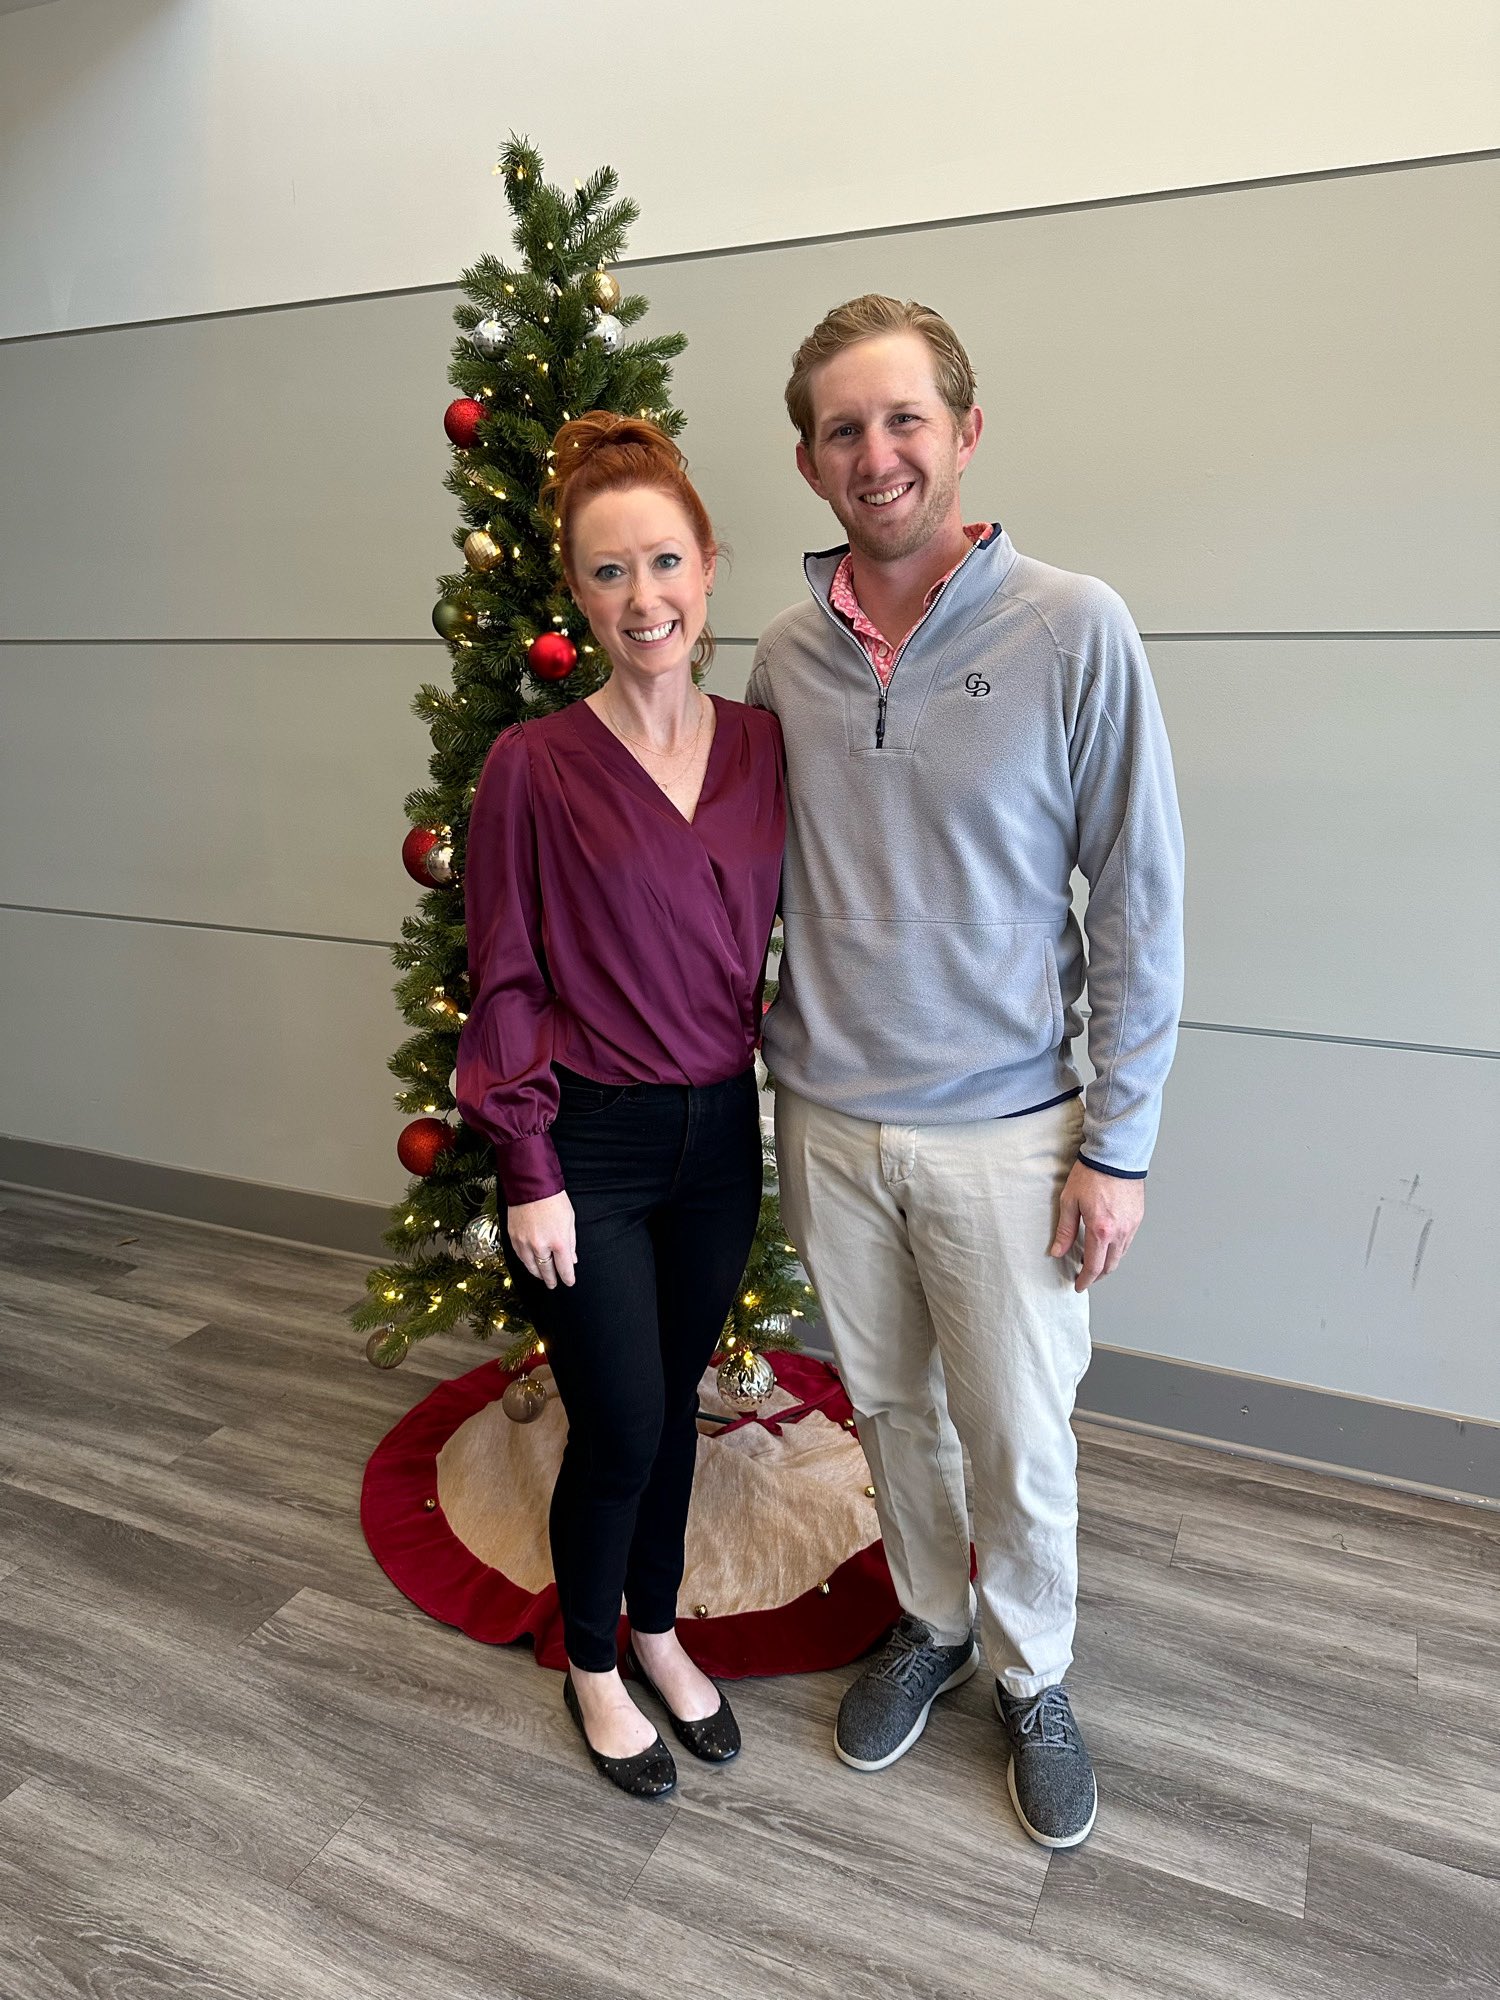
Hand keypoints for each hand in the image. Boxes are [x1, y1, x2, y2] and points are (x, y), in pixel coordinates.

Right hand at [506, 1192, 576, 1288]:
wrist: (530, 1185)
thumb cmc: (553, 1199)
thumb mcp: (570, 1220)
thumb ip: (571, 1242)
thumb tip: (571, 1259)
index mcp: (558, 1242)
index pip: (564, 1268)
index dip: (567, 1278)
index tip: (569, 1282)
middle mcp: (540, 1246)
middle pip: (546, 1271)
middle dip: (551, 1280)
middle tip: (554, 1284)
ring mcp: (524, 1243)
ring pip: (531, 1266)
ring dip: (538, 1273)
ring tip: (542, 1277)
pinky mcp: (513, 1238)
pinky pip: (520, 1257)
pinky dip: (526, 1262)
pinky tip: (530, 1264)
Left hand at [1049, 1162, 1144, 1292]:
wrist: (1116, 1155)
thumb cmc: (1091, 1174)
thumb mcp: (1069, 1201)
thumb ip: (1065, 1230)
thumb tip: (1058, 1251)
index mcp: (1101, 1230)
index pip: (1094, 1266)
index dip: (1086, 1279)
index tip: (1079, 1284)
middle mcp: (1120, 1232)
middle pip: (1110, 1265)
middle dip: (1097, 1275)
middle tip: (1085, 1276)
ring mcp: (1131, 1225)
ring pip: (1121, 1255)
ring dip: (1108, 1263)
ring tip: (1095, 1262)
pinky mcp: (1138, 1217)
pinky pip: (1128, 1241)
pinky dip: (1118, 1249)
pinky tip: (1107, 1245)